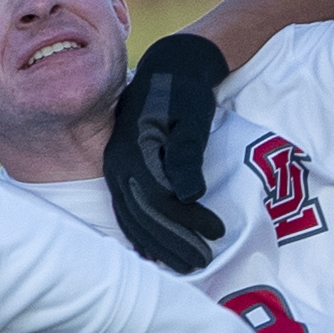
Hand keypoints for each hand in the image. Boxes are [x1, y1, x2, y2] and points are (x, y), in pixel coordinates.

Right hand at [106, 32, 228, 272]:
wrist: (169, 68)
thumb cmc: (186, 93)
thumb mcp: (193, 119)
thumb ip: (188, 156)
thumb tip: (189, 195)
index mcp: (134, 151)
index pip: (160, 199)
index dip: (188, 221)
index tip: (217, 232)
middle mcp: (118, 163)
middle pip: (144, 215)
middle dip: (173, 242)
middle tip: (201, 262)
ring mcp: (116, 168)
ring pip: (132, 216)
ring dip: (157, 244)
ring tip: (183, 264)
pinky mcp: (121, 170)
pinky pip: (127, 209)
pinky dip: (140, 232)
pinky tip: (153, 251)